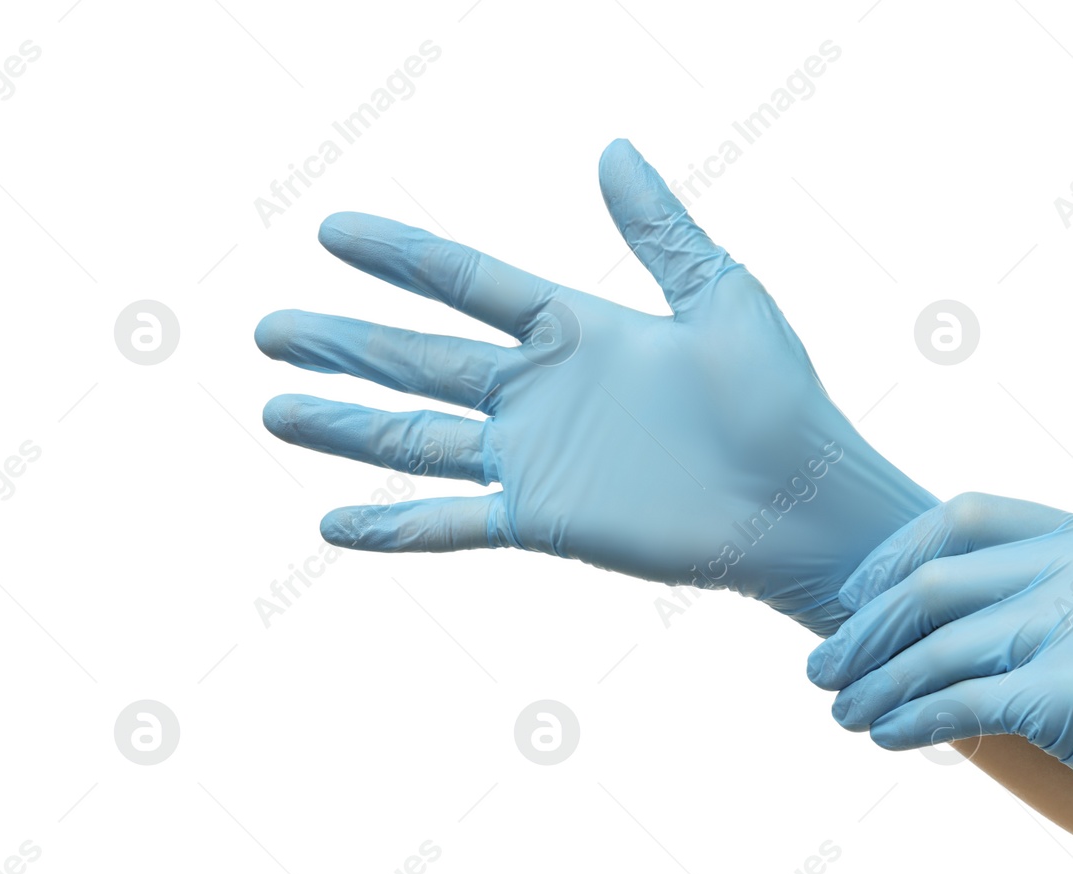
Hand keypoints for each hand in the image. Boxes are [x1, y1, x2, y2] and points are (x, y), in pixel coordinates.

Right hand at [256, 139, 935, 633]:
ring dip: (345, 426)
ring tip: (275, 409)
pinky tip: (332, 525)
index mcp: (576, 328)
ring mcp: (537, 459)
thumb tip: (613, 148)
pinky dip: (393, 525)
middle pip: (419, 360)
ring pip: (416, 438)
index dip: (400, 257)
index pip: (467, 284)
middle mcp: (542, 392)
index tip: (332, 230)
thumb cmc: (777, 396)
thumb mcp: (719, 294)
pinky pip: (453, 521)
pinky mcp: (545, 520)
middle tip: (271, 329)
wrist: (801, 498)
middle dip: (345, 343)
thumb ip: (659, 228)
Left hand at [807, 493, 1072, 873]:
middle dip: (865, 630)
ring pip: (939, 649)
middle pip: (936, 584)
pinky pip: (962, 702)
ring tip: (843, 711)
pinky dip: (910, 719)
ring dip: (876, 685)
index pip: (963, 516)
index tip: (853, 597)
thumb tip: (899, 599)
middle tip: (820, 668)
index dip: (894, 554)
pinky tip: (887, 734)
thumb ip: (1021, 586)